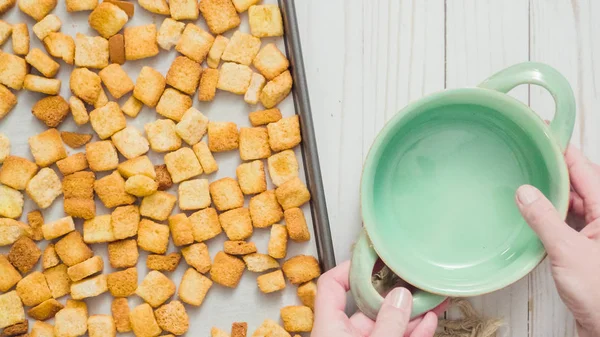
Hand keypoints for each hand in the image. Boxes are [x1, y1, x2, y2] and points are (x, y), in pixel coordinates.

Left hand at [312, 261, 446, 336]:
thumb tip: (400, 297)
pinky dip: (413, 331)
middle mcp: (343, 334)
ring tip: (431, 297)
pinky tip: (429, 321)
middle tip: (412, 279)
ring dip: (411, 312)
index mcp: (330, 326)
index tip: (374, 257)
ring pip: (387, 323)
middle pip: (368, 304)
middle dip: (394, 293)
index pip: (332, 284)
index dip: (351, 268)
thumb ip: (388, 323)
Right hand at [515, 146, 599, 336]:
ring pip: (571, 203)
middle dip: (552, 170)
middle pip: (577, 183)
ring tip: (524, 181)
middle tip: (527, 155)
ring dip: (549, 195)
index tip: (543, 134)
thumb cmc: (599, 293)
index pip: (584, 169)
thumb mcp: (567, 251)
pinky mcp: (585, 249)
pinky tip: (531, 214)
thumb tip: (524, 193)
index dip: (563, 149)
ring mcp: (595, 234)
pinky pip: (566, 222)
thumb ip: (544, 219)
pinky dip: (549, 216)